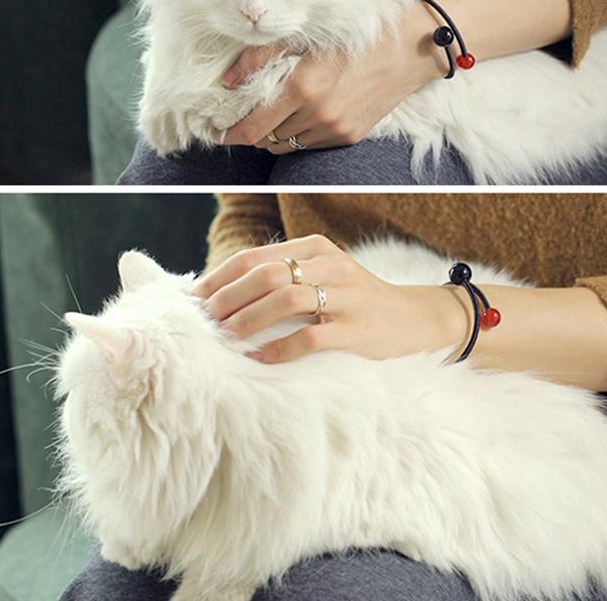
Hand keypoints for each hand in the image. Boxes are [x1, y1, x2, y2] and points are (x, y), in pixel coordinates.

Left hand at [192, 235, 465, 363]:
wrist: (412, 318)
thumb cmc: (354, 300)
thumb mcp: (322, 276)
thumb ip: (283, 278)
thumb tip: (223, 298)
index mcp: (315, 247)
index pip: (255, 257)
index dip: (220, 278)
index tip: (194, 301)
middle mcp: (330, 264)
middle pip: (266, 274)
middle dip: (228, 299)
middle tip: (205, 323)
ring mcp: (347, 294)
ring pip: (286, 299)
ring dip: (248, 320)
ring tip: (226, 338)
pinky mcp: (358, 327)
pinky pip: (310, 336)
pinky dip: (279, 348)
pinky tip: (259, 358)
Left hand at [220, 2, 447, 151]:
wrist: (409, 47)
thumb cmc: (355, 33)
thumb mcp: (304, 36)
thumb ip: (259, 58)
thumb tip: (227, 81)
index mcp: (302, 89)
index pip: (252, 129)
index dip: (231, 134)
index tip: (220, 132)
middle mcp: (318, 115)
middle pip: (268, 141)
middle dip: (252, 133)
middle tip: (245, 119)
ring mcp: (336, 129)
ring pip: (289, 145)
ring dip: (277, 134)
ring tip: (277, 114)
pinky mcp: (351, 136)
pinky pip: (313, 144)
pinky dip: (301, 134)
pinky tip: (305, 114)